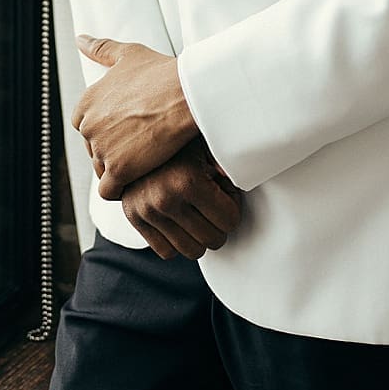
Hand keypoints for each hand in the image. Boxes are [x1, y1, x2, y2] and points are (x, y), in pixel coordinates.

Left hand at [73, 34, 198, 199]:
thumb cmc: (162, 73)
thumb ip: (100, 49)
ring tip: (145, 165)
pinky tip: (139, 184)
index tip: (128, 130)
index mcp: (86, 102)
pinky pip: (109, 191)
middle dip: (113, 151)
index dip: (106, 130)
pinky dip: (121, 191)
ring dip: (119, 171)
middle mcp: (87, 125)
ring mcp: (101, 148)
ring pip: (102, 170)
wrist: (186, 96)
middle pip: (93, 149)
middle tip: (141, 149)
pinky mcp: (118, 169)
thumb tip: (79, 38)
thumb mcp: (127, 55)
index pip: (84, 125)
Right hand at [118, 136, 243, 260]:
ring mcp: (146, 211)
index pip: (230, 222)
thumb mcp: (209, 147)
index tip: (223, 193)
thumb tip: (255, 170)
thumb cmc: (182, 143)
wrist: (135, 137)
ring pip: (192, 251)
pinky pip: (167, 252)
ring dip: (198, 237)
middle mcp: (164, 198)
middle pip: (213, 240)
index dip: (231, 208)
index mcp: (187, 180)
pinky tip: (177, 220)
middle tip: (211, 205)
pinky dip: (175, 241)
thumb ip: (230, 164)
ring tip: (195, 213)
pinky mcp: (133, 218)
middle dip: (217, 224)